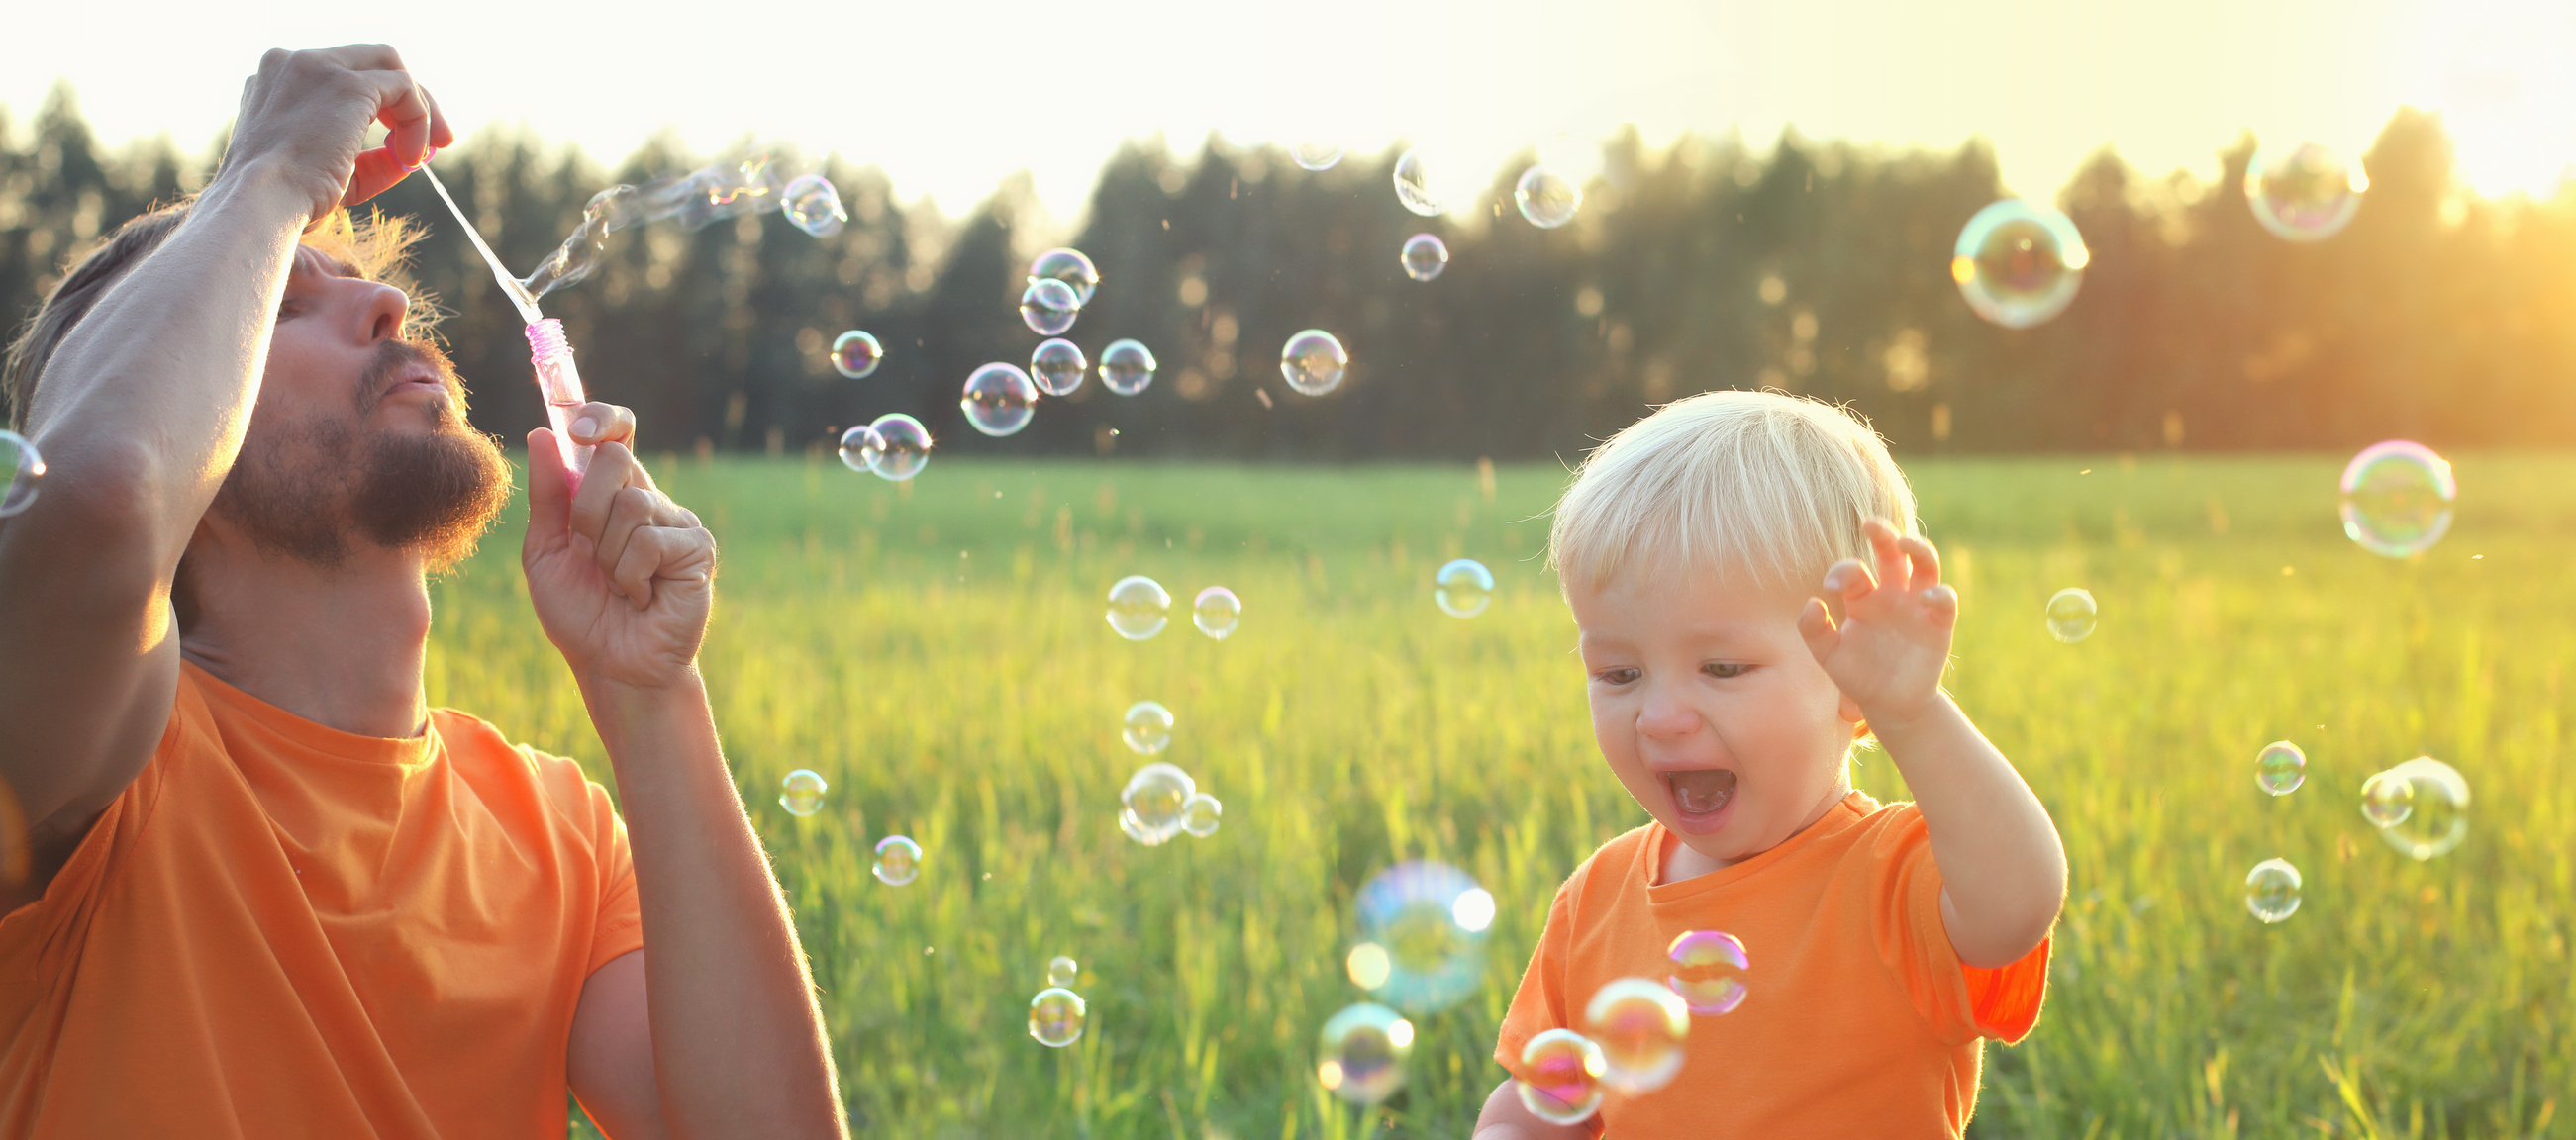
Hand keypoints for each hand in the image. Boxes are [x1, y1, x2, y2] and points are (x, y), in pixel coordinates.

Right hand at [217, 45, 454, 223]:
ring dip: (421, 109)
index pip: (338, 76)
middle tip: (440, 140)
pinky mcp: (347, 84)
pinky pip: (405, 88)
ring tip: (426, 153)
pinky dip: (419, 122)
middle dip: (410, 99)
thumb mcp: (327, 176)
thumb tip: (407, 158)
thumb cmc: (285, 203)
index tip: (401, 143)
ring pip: (390, 68)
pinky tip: (410, 157)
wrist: (261, 206)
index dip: (378, 105)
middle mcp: (290, 63)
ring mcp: (317, 68)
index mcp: (274, 82)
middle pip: (369, 62)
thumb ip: (365, 161)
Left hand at [522, 406, 715, 690]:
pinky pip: (650, 540)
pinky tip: (640, 597)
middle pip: (615, 458)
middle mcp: (648, 498)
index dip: (601, 417)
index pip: (615, 433)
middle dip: (585, 509)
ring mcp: (676, 521)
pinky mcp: (697, 548)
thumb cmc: (580, 612)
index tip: (578, 428)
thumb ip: (547, 496)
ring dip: (606, 554)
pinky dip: (630, 575)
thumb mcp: (546, 551)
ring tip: (615, 585)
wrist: (612, 664)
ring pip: (630, 503)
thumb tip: (540, 435)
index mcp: (611, 492)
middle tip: (587, 552)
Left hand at [1797, 518, 1955, 727]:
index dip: (1842, 571)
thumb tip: (1811, 602)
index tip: (1830, 586)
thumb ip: (1814, 631)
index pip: (1853, 570)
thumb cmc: (1857, 675)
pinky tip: (1925, 597)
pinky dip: (1938, 594)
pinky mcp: (1938, 623)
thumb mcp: (1829, 656)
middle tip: (1870, 523)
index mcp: (1862, 597)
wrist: (1889, 704)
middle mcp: (1891, 593)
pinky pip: (1944, 599)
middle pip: (1891, 552)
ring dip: (1918, 548)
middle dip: (1883, 534)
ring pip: (1925, 563)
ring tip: (1906, 543)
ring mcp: (1916, 605)